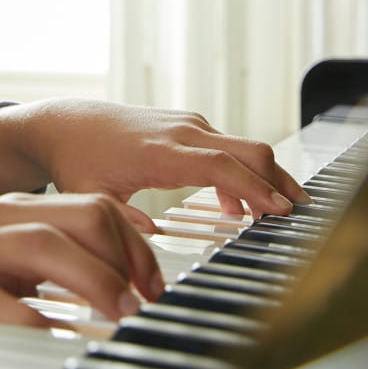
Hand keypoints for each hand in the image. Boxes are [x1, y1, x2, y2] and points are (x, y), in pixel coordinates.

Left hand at [0, 100, 309, 217]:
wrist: (65, 123)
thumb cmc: (77, 160)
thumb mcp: (93, 196)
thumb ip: (122, 221)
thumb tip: (149, 244)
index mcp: (160, 150)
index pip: (220, 166)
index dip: (255, 188)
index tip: (282, 210)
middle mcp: (181, 132)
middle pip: (247, 150)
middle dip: (279, 181)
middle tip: (302, 216)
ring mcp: (186, 125)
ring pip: (243, 147)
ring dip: (264, 179)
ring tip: (278, 218)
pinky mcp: (186, 126)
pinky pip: (227, 148)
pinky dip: (242, 174)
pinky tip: (236, 209)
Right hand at [0, 192, 162, 347]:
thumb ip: (34, 263)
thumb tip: (95, 286)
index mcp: (12, 211)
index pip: (94, 207)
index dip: (138, 242)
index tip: (160, 284)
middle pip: (82, 215)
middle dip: (128, 257)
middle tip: (149, 303)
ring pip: (43, 246)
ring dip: (92, 279)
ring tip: (120, 316)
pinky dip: (25, 315)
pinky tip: (49, 335)